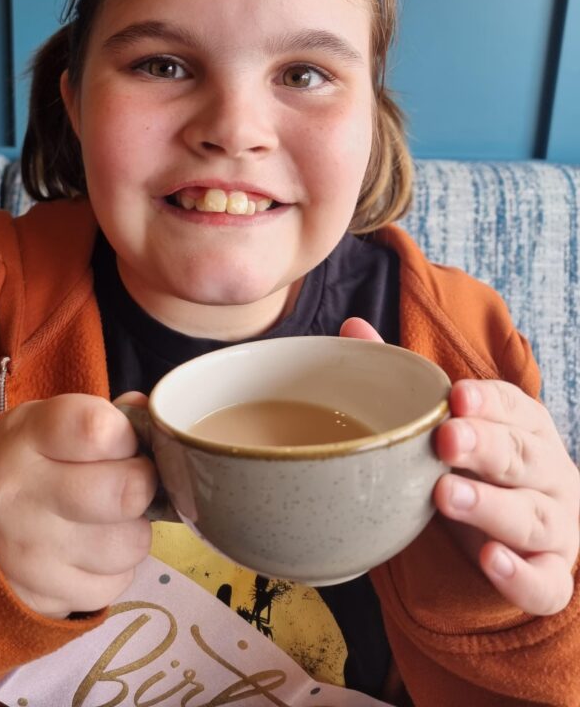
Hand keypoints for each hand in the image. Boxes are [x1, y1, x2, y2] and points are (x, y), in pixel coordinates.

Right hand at [0, 392, 156, 617]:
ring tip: (107, 519)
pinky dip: (115, 569)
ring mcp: (30, 553)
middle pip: (126, 492)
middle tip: (131, 481)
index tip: (123, 441)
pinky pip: (116, 584)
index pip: (98, 430)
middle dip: (143, 484)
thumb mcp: (56, 423)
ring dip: (132, 531)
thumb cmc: (34, 461)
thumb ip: (110, 418)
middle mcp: (20, 494)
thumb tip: (156, 422)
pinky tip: (91, 551)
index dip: (128, 435)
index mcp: (27, 436)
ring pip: (130, 544)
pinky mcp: (43, 597)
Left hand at [339, 317, 579, 615]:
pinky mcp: (550, 575)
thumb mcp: (443, 422)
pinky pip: (545, 581)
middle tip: (445, 440)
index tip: (456, 397)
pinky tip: (490, 561)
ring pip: (533, 516)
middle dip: (486, 446)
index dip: (487, 401)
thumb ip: (403, 379)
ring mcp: (554, 525)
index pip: (512, 406)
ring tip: (445, 496)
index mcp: (522, 424)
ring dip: (491, 507)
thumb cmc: (475, 465)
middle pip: (522, 456)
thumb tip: (353, 326)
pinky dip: (520, 575)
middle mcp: (547, 470)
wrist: (514, 535)